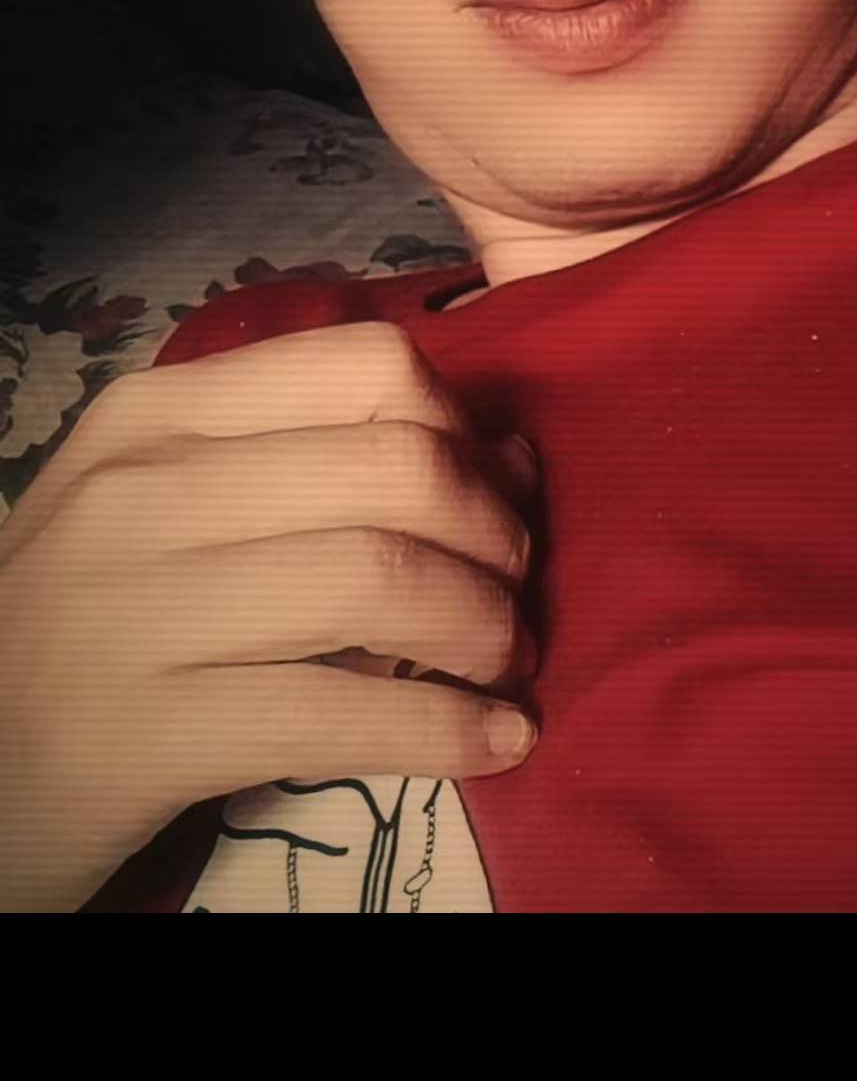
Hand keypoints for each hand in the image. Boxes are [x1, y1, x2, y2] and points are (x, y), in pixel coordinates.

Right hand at [0, 322, 540, 911]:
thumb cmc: (92, 625)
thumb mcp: (173, 513)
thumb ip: (318, 466)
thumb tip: (509, 453)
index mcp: (155, 414)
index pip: (363, 365)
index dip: (461, 431)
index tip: (488, 499)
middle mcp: (137, 491)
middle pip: (394, 467)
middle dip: (493, 536)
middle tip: (512, 597)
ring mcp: (129, 610)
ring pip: (378, 577)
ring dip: (482, 630)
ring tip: (503, 667)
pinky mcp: (142, 734)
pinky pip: (338, 714)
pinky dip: (446, 731)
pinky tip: (491, 744)